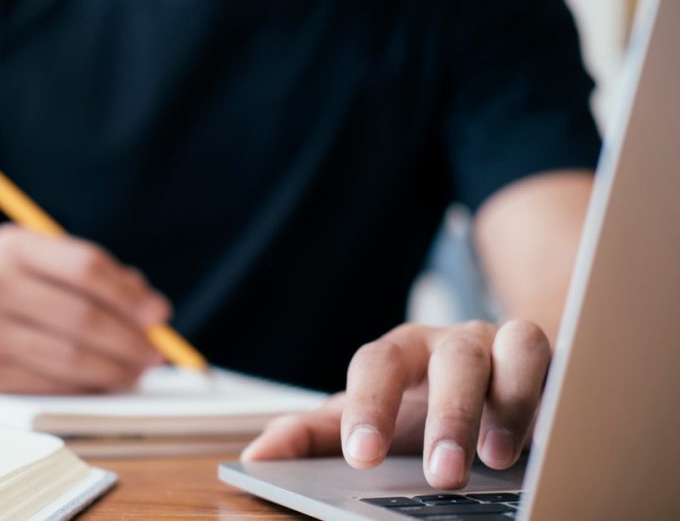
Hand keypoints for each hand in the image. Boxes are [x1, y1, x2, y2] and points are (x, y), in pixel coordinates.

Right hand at [0, 224, 168, 393]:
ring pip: (70, 357)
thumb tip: (153, 312)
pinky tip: (104, 383)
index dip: (129, 295)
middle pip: (82, 316)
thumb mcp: (48, 270)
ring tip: (137, 371)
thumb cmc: (17, 296)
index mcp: (12, 246)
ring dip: (116, 370)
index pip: (85, 267)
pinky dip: (87, 387)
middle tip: (156, 353)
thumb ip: (103, 280)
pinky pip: (50, 385)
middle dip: (129, 339)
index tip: (159, 315)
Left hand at [241, 320, 550, 488]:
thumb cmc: (415, 405)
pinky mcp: (550, 358)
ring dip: (509, 401)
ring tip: (497, 458)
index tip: (360, 456)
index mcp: (399, 353)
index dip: (368, 406)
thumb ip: (311, 436)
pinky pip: (559, 361)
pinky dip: (553, 392)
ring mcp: (504, 344)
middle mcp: (452, 342)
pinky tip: (548, 436)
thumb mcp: (364, 420)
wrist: (483, 378)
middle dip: (447, 416)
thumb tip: (256, 457)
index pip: (377, 364)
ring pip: (515, 346)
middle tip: (440, 474)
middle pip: (450, 359)